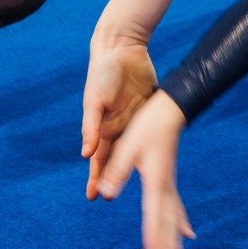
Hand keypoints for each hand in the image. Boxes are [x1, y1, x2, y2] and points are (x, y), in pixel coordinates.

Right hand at [81, 41, 156, 199]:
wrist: (122, 48)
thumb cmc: (102, 72)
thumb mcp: (94, 100)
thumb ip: (91, 126)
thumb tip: (86, 153)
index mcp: (102, 127)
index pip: (98, 159)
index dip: (96, 178)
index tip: (94, 197)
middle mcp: (117, 127)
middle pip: (117, 159)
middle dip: (114, 179)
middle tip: (113, 200)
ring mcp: (134, 120)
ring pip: (136, 149)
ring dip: (136, 166)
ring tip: (144, 186)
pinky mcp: (149, 109)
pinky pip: (151, 131)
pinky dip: (154, 145)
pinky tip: (161, 158)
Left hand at [93, 91, 193, 248]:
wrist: (170, 110)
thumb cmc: (147, 127)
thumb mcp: (127, 146)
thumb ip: (116, 170)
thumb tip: (105, 193)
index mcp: (155, 180)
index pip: (154, 214)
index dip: (154, 236)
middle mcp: (165, 186)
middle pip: (168, 221)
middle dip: (169, 245)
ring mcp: (169, 184)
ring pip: (173, 218)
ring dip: (175, 240)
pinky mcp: (168, 180)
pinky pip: (176, 207)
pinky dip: (180, 223)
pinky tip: (187, 233)